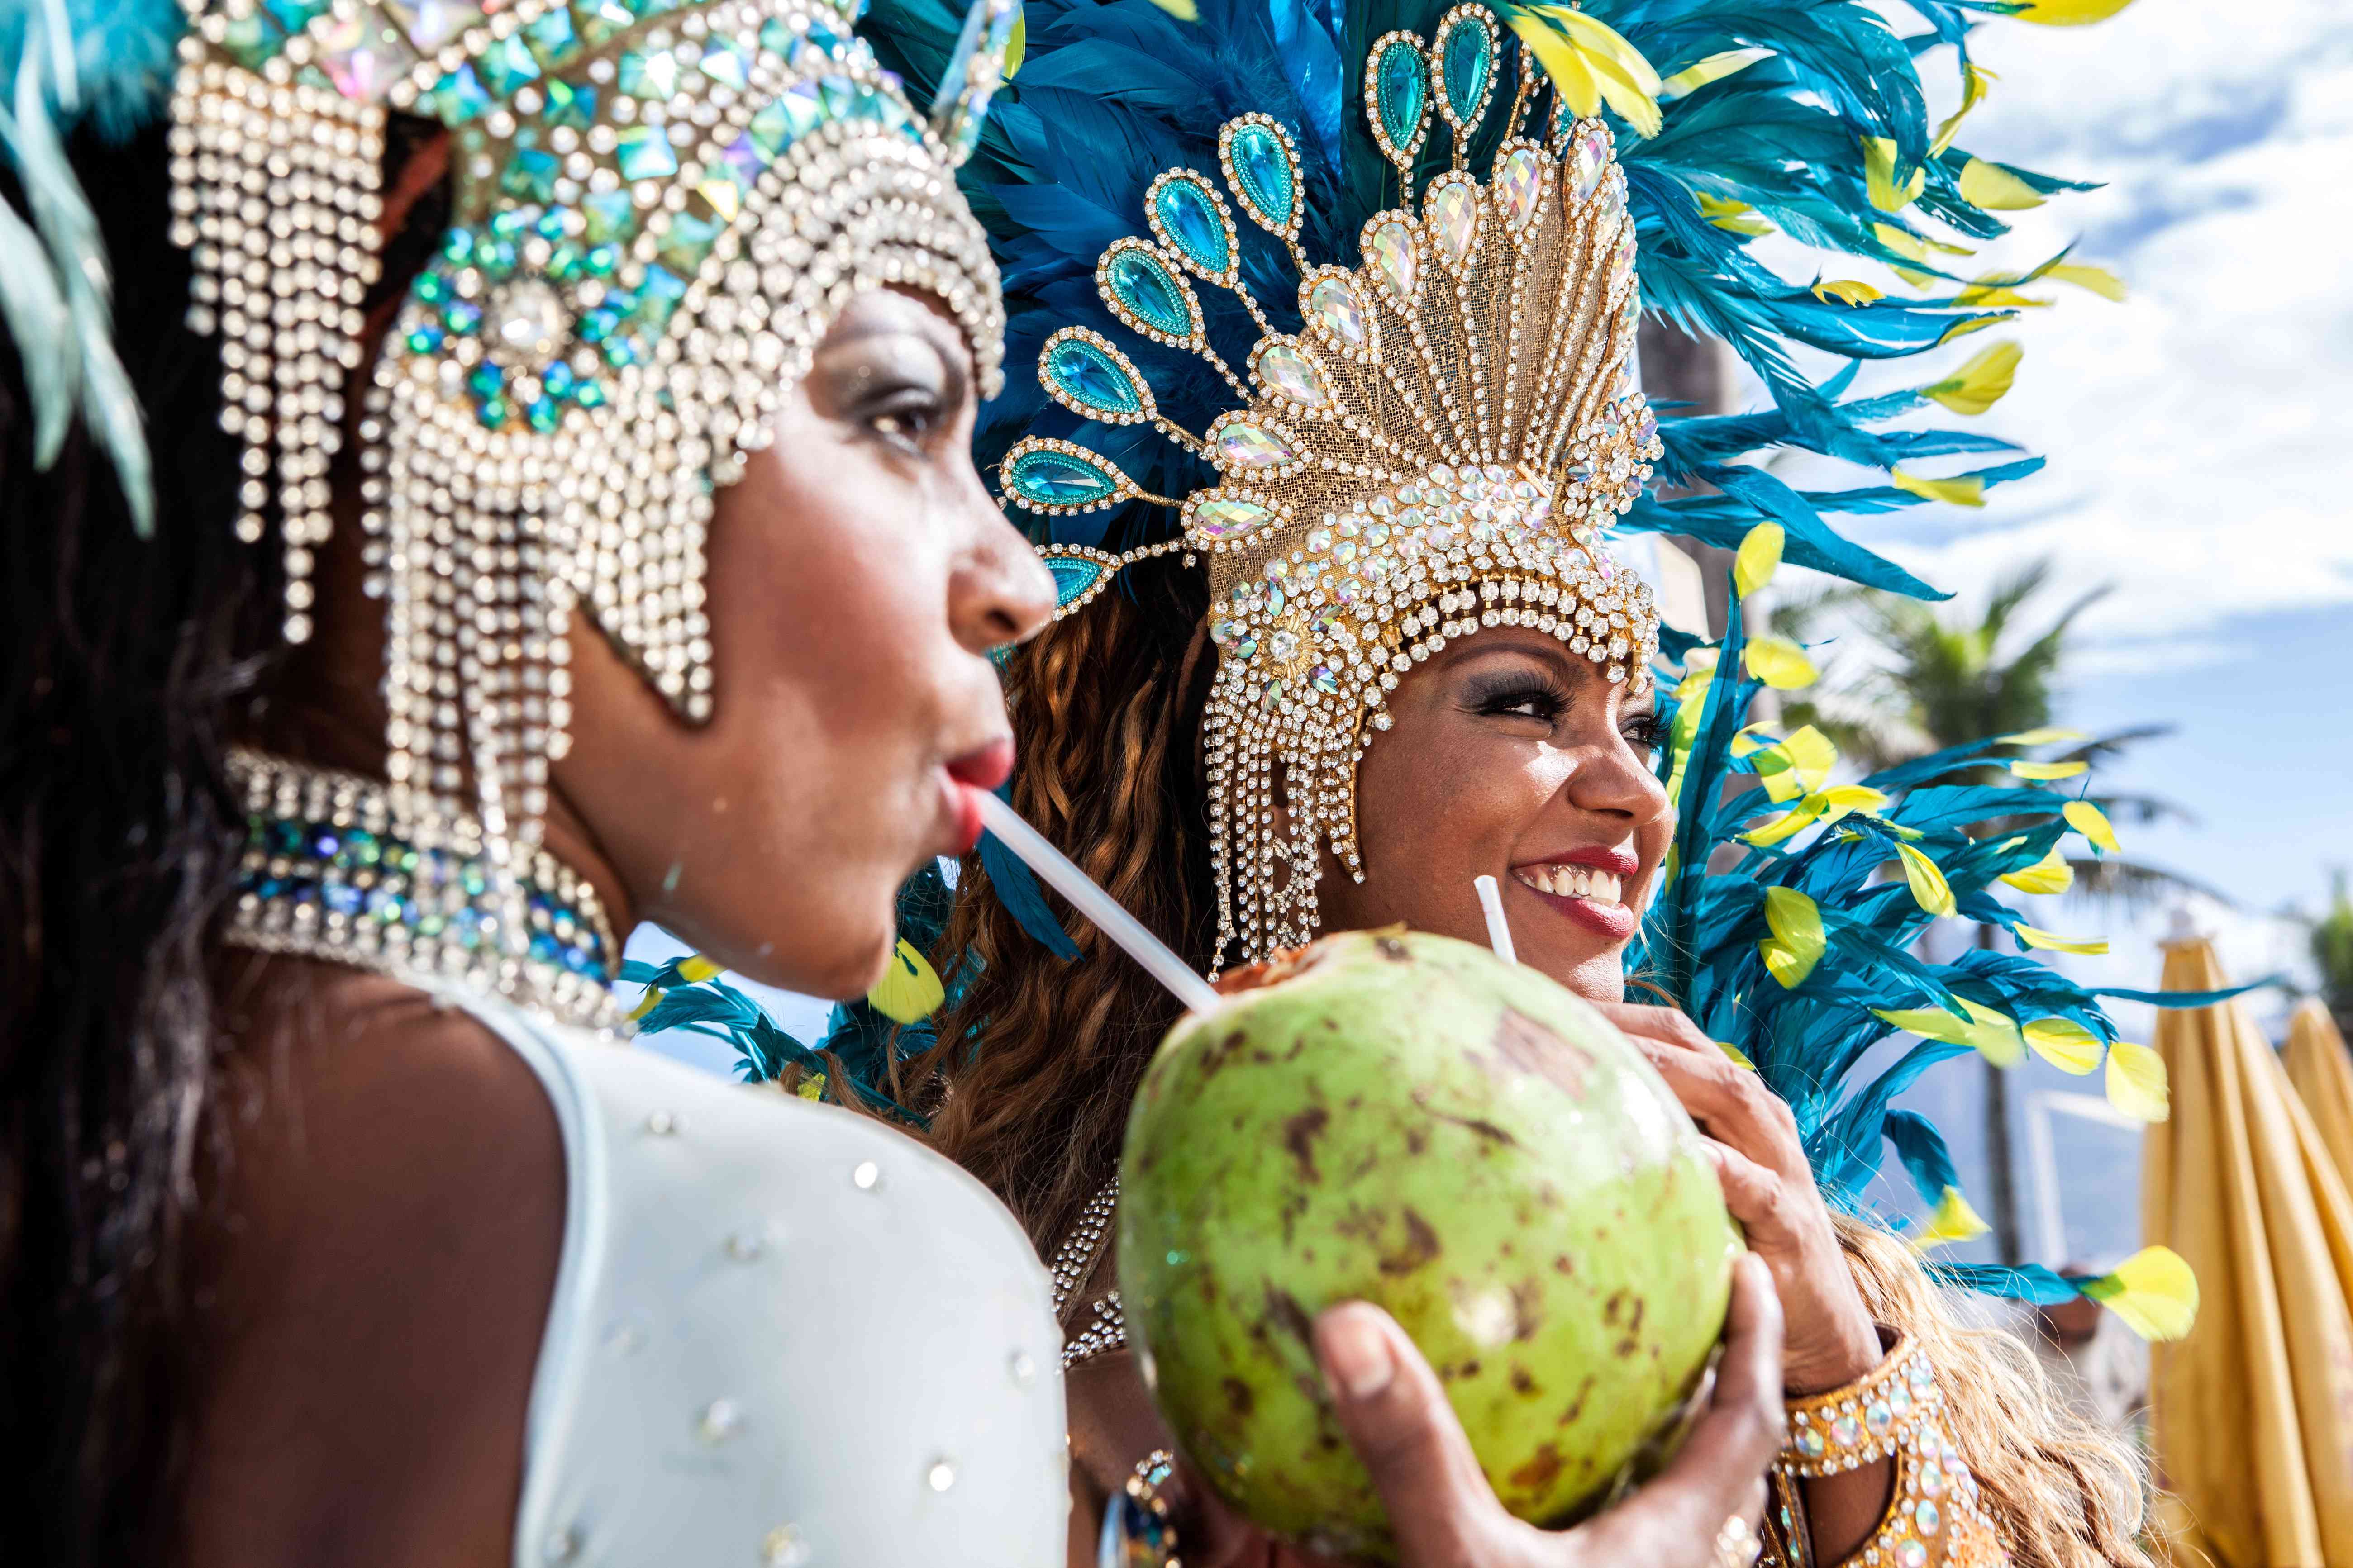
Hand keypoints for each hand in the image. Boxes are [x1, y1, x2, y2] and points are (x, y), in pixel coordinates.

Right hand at [1302, 1252, 1784, 1567]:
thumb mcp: (1461, 1564)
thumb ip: (1412, 1453)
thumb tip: (1350, 1324)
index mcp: (1668, 1546)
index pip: (1742, 1423)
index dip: (1747, 1343)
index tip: (1745, 1266)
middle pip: (1719, 1473)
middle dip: (1706, 1390)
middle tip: (1678, 1311)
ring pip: (1666, 1526)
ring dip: (1650, 1459)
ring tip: (1606, 1392)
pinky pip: (1605, 1559)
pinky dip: (1585, 1517)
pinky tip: (1517, 1500)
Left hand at [1593, 1001, 1881, 1393]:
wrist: (1818, 1324)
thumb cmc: (1736, 1242)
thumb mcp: (1688, 1182)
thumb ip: (1644, 1144)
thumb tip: (1550, 1121)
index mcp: (1732, 1104)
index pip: (1675, 1036)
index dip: (1619, 1015)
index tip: (1555, 1006)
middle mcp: (1760, 1121)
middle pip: (1698, 1053)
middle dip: (1637, 1032)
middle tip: (1573, 1021)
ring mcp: (1780, 1166)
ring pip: (1732, 1099)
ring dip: (1675, 1075)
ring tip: (1618, 1061)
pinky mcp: (1791, 1222)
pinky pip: (1757, 1188)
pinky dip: (1723, 1168)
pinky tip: (1689, 1159)